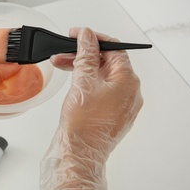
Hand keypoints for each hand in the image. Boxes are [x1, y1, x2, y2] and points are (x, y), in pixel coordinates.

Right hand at [40, 28, 142, 189]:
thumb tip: (87, 35)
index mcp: (128, 82)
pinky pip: (100, 90)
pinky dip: (85, 82)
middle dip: (83, 54)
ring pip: (101, 77)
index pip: (114, 48)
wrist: (79, 155)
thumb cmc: (83, 125)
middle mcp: (129, 92)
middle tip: (63, 50)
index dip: (93, 38)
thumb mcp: (83, 82)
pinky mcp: (110, 113)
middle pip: (107, 62)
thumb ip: (85, 55)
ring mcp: (120, 104)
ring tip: (60, 65)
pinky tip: (71, 81)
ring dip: (81, 68)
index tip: (75, 34)